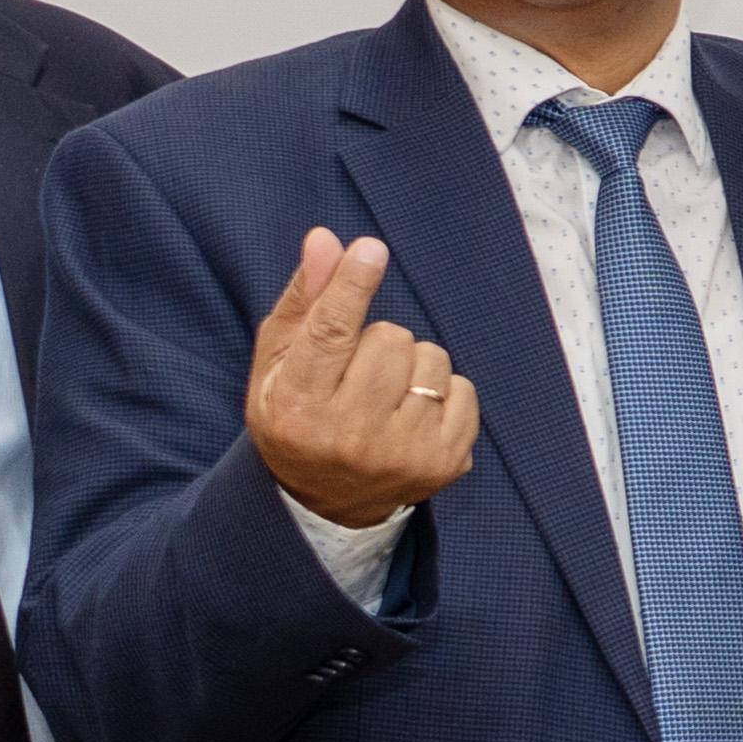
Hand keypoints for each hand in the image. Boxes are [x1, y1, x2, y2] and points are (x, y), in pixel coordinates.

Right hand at [243, 228, 478, 528]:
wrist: (324, 501)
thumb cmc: (296, 414)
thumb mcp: (279, 361)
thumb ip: (305, 298)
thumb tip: (327, 240)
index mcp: (297, 407)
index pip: (331, 334)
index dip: (352, 286)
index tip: (371, 250)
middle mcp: (349, 436)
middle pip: (390, 338)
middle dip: (379, 340)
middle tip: (358, 370)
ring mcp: (401, 454)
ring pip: (431, 359)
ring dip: (412, 363)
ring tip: (385, 393)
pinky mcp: (443, 465)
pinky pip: (464, 389)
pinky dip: (443, 390)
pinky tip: (413, 413)